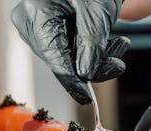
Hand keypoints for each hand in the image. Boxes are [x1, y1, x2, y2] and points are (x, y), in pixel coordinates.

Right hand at [11, 0, 128, 104]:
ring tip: (120, 45)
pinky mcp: (48, 27)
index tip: (86, 99)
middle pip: (62, 60)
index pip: (55, 59)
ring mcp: (37, 24)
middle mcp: (30, 21)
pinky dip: (90, 48)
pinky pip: (68, 47)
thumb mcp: (97, 11)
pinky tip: (109, 42)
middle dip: (93, 65)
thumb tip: (84, 75)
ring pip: (68, 56)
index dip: (73, 82)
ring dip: (97, 56)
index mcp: (36, 14)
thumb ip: (90, 44)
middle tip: (118, 61)